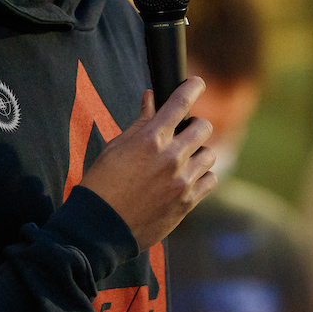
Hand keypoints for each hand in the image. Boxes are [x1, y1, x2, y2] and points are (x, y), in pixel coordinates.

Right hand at [80, 78, 216, 251]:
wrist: (101, 228)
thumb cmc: (102, 184)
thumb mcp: (116, 148)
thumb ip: (140, 122)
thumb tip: (151, 98)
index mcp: (151, 139)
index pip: (181, 102)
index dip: (194, 87)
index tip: (197, 83)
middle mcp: (171, 157)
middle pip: (204, 127)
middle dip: (195, 125)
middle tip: (185, 132)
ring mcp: (182, 180)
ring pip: (210, 154)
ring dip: (199, 153)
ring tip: (184, 160)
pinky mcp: (188, 202)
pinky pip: (211, 180)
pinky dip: (203, 177)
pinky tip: (189, 178)